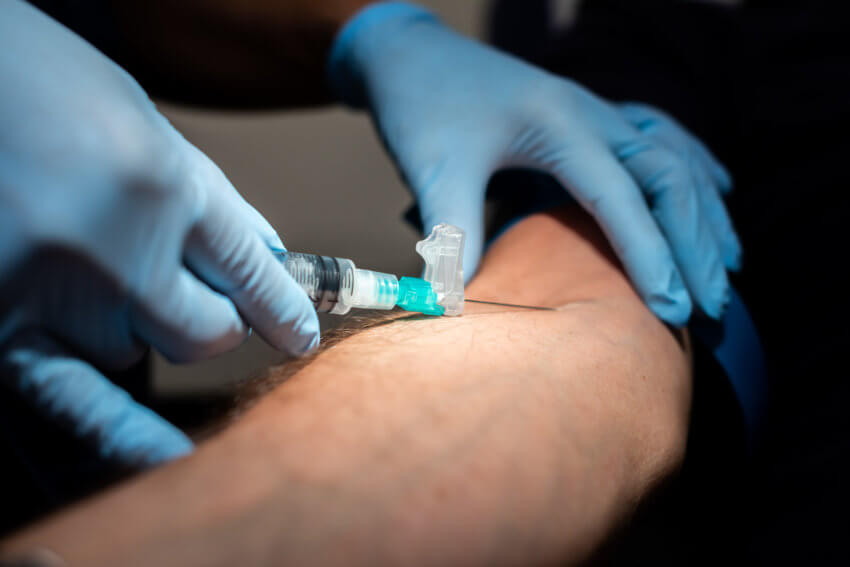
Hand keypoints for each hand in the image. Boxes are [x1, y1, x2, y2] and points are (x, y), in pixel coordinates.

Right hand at [0, 1, 318, 464]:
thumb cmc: (38, 83)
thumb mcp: (139, 118)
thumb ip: (207, 195)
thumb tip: (268, 257)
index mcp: (164, 185)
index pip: (254, 273)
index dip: (285, 309)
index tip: (301, 334)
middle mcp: (118, 255)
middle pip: (210, 331)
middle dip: (214, 315)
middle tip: (189, 284)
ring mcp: (57, 300)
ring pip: (146, 353)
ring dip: (144, 328)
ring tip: (97, 268)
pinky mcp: (1, 331)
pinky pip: (81, 406)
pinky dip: (126, 437)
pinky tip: (170, 459)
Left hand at [328, 2, 738, 324]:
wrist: (411, 54)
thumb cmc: (421, 106)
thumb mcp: (434, 166)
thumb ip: (453, 231)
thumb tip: (458, 304)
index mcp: (560, 124)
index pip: (621, 197)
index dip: (650, 256)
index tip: (673, 311)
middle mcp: (592, 114)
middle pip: (667, 178)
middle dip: (695, 244)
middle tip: (713, 307)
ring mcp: (595, 111)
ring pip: (674, 160)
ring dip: (703, 214)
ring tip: (729, 268)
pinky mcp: (588, 118)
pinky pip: (661, 140)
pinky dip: (695, 171)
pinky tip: (719, 191)